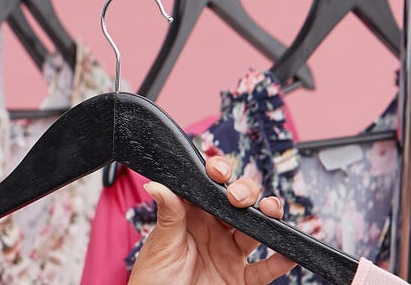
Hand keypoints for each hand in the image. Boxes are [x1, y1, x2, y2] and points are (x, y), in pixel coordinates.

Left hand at [127, 155, 296, 283]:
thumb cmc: (154, 277)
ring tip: (271, 209)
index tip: (218, 171)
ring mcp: (230, 253)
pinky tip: (290, 252)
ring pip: (257, 230)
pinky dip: (281, 261)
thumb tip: (157, 186)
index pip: (208, 189)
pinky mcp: (241, 278)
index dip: (217, 175)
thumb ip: (168, 216)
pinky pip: (266, 269)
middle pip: (239, 204)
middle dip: (245, 191)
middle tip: (237, 197)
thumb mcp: (160, 244)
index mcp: (191, 218)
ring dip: (268, 217)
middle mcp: (214, 232)